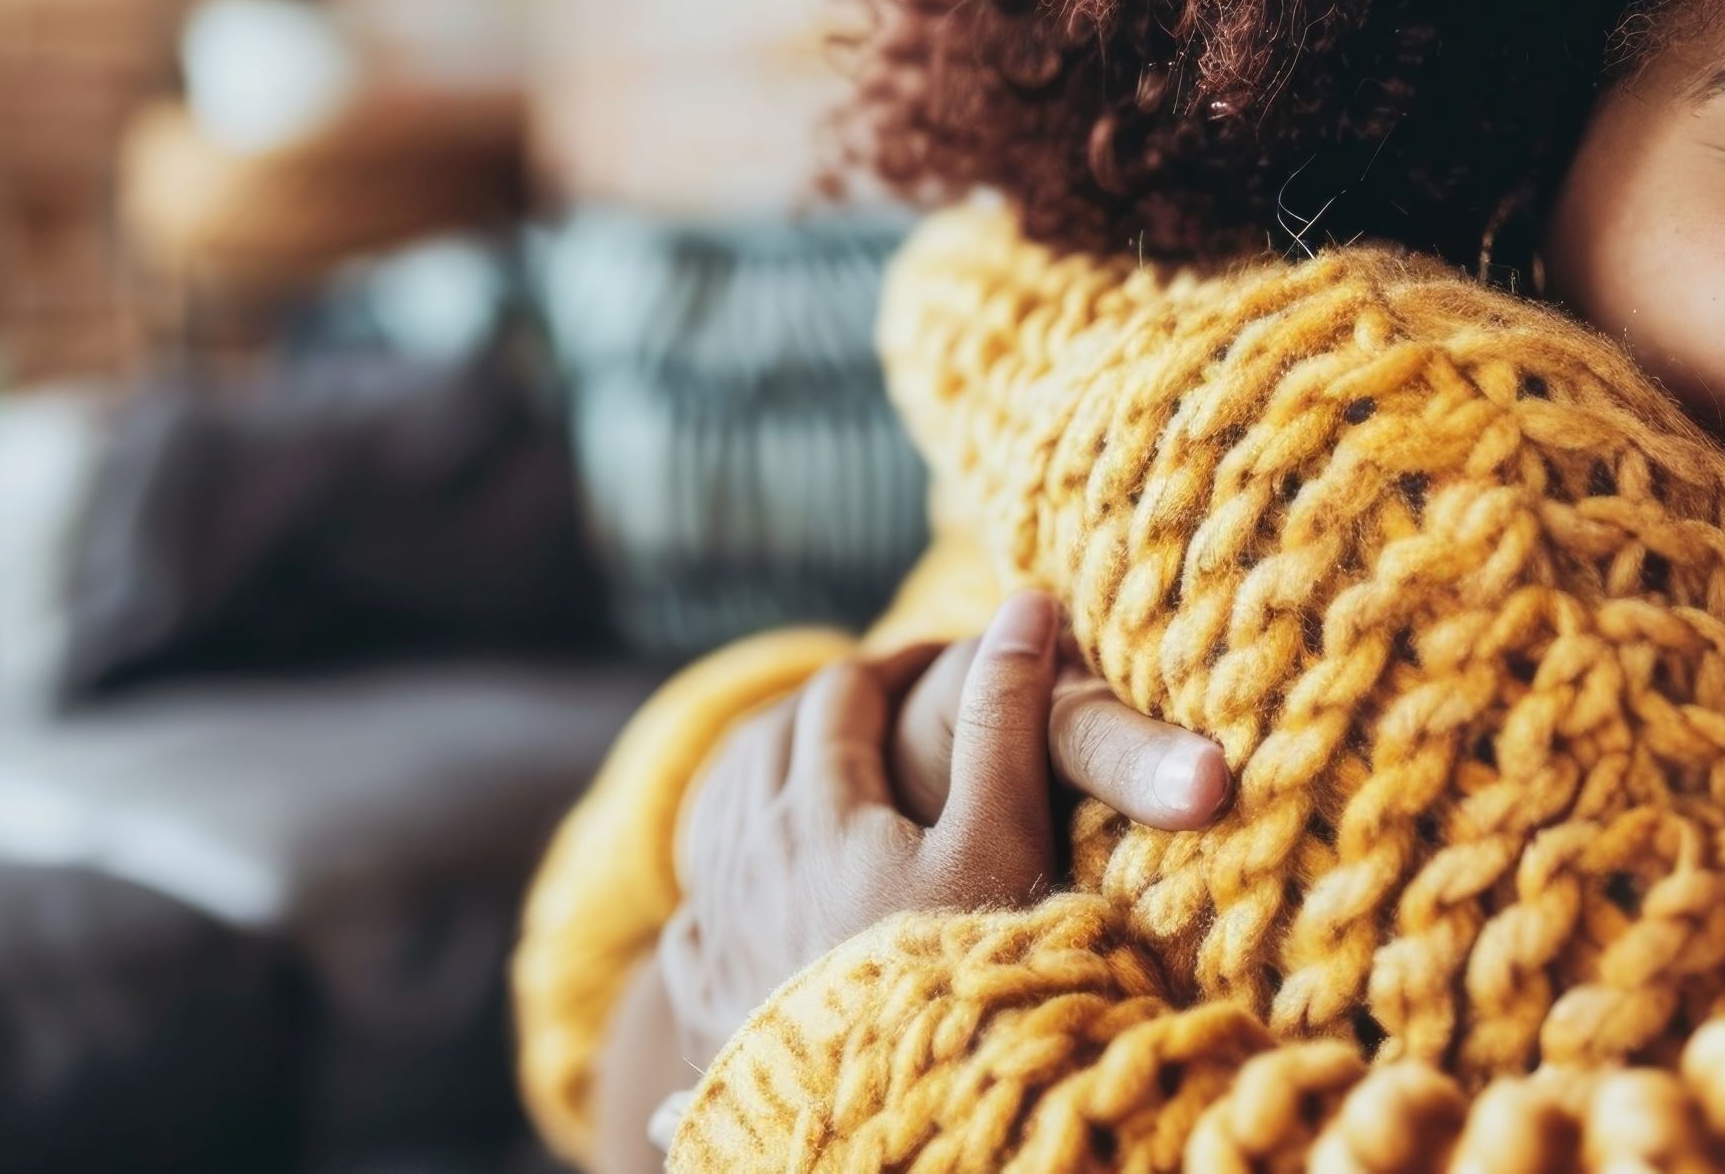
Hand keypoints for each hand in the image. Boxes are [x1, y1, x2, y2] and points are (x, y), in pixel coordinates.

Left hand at [655, 593, 1227, 1062]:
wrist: (895, 1120)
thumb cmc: (960, 975)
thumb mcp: (1001, 836)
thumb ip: (1007, 717)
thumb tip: (1029, 604)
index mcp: (816, 808)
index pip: (839, 696)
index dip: (892, 664)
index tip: (937, 656)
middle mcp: (750, 857)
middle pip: (771, 743)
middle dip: (828, 708)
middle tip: (885, 701)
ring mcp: (722, 927)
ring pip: (722, 814)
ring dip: (766, 776)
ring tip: (817, 774)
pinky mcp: (706, 994)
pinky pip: (695, 905)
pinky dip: (724, 867)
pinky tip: (745, 885)